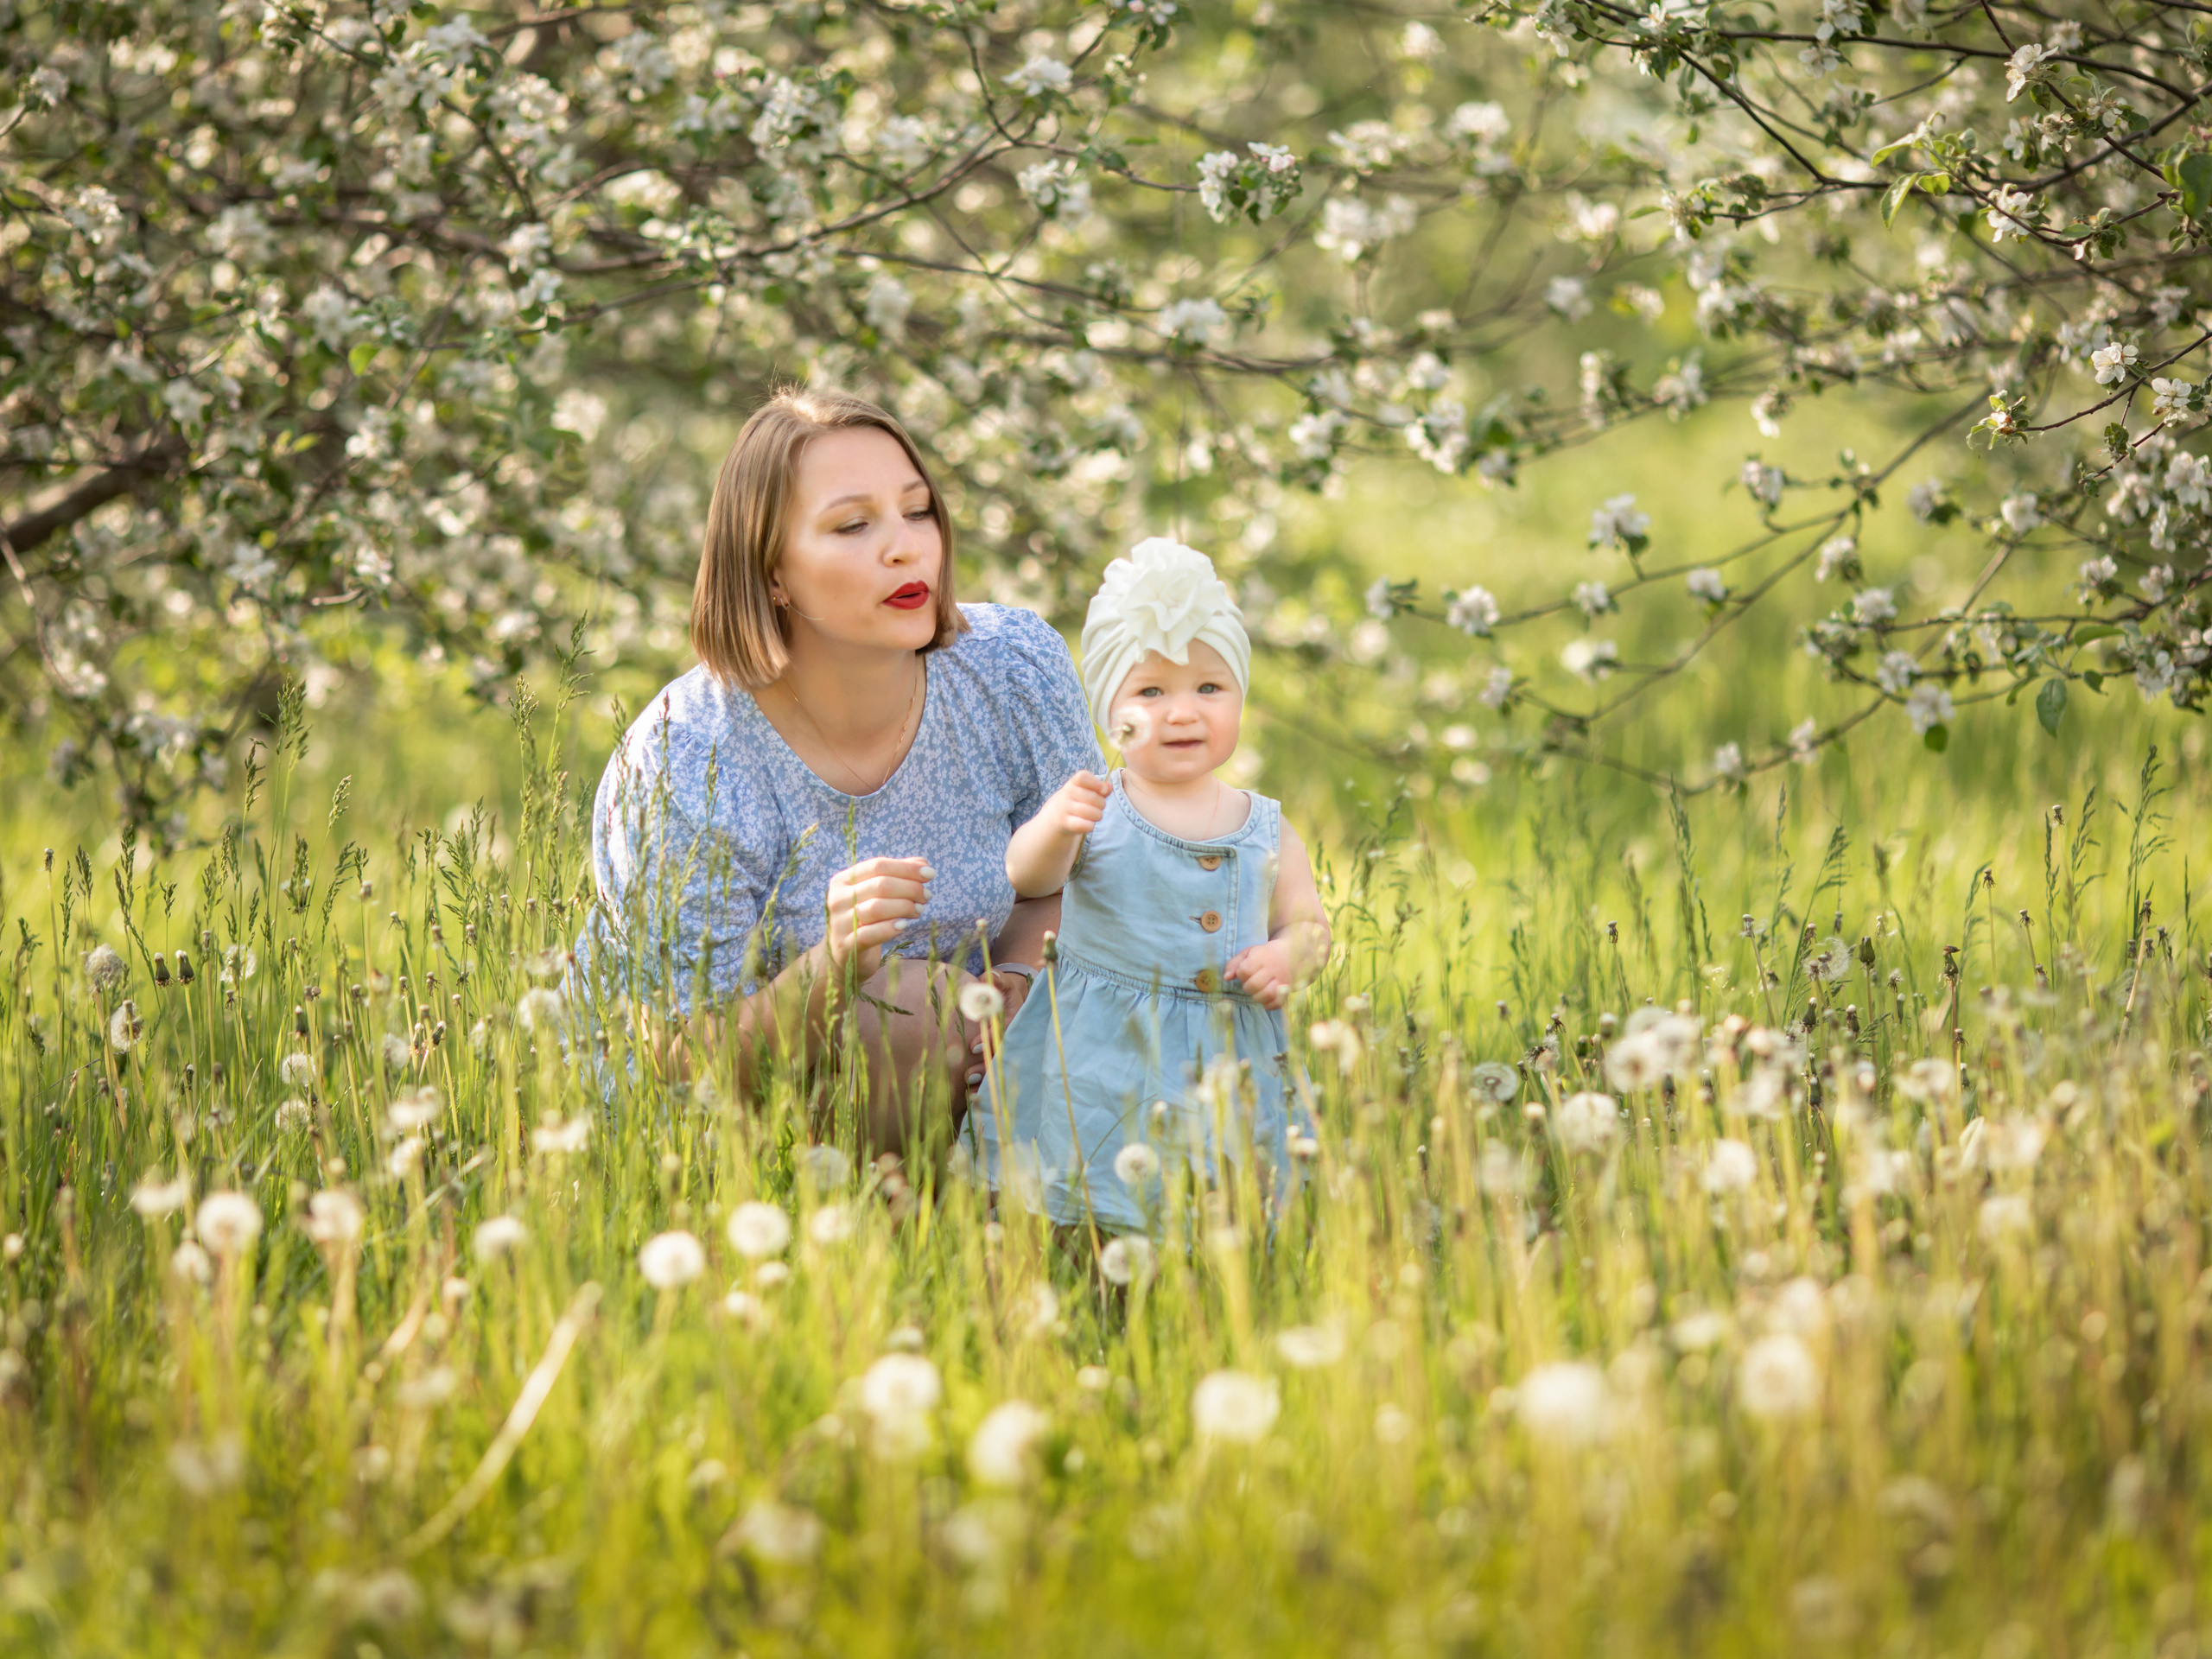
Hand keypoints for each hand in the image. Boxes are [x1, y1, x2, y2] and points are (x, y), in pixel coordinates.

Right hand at [822, 856, 931, 980]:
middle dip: (910, 888)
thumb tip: (922, 863)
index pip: (878, 865)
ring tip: (919, 910)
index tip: (930, 873)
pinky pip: (870, 934)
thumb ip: (898, 875)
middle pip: (880, 885)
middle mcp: (837, 899)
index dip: (907, 868)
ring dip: (904, 906)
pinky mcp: (846, 945)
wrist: (844, 955)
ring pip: (877, 908)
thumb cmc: (865, 919)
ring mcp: (840, 922)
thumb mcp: (877, 895)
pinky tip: (904, 925)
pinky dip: (890, 928)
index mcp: (843, 880)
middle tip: (926, 896)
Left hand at [963, 966, 1033, 1090]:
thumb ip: (996, 981)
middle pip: (1003, 1057)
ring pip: (1000, 1070)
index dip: (990, 1040)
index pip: (1005, 1032)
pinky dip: (984, 1088)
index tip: (973, 1046)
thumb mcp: (1003, 984)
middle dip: (986, 1067)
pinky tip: (970, 1097)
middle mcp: (1015, 1041)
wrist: (1010, 1002)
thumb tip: (986, 979)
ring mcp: (1010, 1053)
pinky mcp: (1002, 1062)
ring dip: (984, 1080)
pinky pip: (996, 1078)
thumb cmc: (1003, 992)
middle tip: (968, 1074)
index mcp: (1016, 1021)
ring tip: (967, 1086)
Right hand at [1045, 770, 1111, 838]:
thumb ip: (1100, 788)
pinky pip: (1083, 825)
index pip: (1083, 777)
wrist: (1057, 815)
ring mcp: (1065, 808)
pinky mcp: (1065, 822)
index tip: (1103, 791)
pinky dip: (1090, 826)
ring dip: (1098, 815)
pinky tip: (1089, 824)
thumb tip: (1109, 787)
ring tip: (1096, 816)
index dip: (1096, 783)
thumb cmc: (1078, 800)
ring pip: (1089, 812)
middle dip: (1101, 804)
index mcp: (1073, 782)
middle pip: (1092, 797)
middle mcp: (1067, 793)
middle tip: (1100, 807)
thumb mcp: (1087, 791)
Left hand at [1226, 939, 1295, 1009]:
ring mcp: (1282, 980)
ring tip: (1256, 992)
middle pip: (1254, 984)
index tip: (1244, 973)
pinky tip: (1264, 999)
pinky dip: (1268, 1005)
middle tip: (1249, 984)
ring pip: (1267, 994)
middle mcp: (1273, 969)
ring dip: (1257, 997)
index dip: (1240, 974)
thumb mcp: (1247, 954)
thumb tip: (1227, 978)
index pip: (1245, 970)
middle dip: (1247, 987)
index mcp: (1261, 957)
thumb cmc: (1263, 955)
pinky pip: (1277, 1003)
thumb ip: (1234, 964)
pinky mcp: (1287, 990)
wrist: (1288, 954)